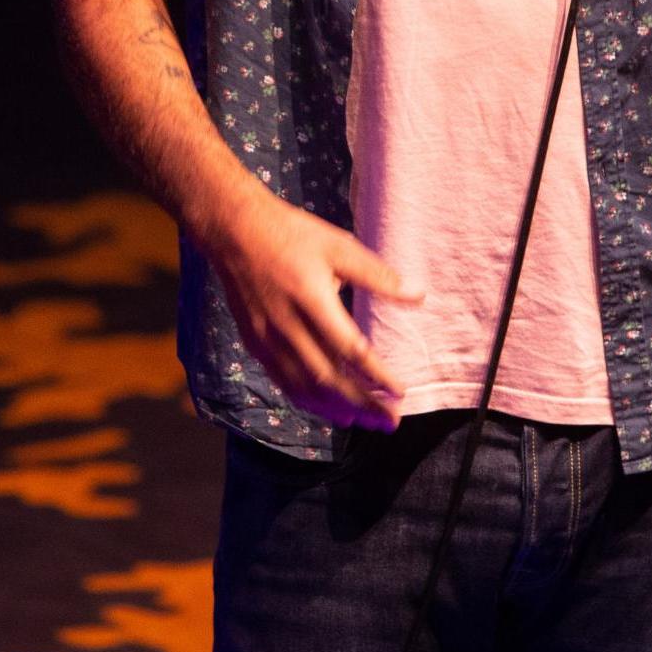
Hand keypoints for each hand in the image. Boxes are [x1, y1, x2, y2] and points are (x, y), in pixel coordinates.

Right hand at [199, 187, 422, 432]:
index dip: (376, 376)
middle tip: (390, 420)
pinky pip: (283, 382)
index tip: (400, 392)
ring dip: (337, 409)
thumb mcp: (338, 245)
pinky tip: (328, 407)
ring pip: (304, 387)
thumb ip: (377, 275)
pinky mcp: (255, 343)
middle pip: (327, 379)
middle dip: (361, 404)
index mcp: (311, 298)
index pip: (350, 350)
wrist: (234, 230)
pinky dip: (308, 401)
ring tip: (365, 420)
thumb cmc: (291, 233)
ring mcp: (267, 338)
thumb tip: (418, 295)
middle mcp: (287, 325)